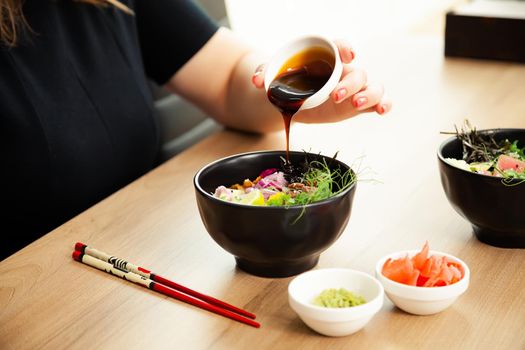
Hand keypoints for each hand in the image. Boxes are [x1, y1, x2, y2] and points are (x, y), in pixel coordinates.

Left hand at [251, 40, 390, 122]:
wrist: (292, 99)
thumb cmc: (287, 81)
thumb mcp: (273, 76)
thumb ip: (265, 73)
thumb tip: (256, 81)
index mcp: (327, 59)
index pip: (340, 47)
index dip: (345, 48)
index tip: (346, 54)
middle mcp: (344, 72)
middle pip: (357, 72)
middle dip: (350, 83)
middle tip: (335, 95)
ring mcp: (353, 89)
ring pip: (372, 86)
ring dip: (370, 94)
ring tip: (357, 104)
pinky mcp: (357, 105)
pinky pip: (376, 102)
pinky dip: (383, 105)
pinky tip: (382, 112)